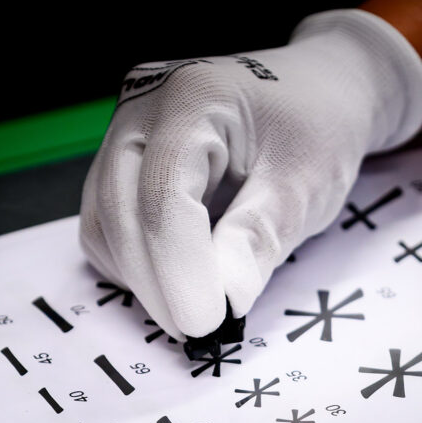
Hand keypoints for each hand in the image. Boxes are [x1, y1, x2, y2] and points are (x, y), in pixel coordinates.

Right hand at [79, 9, 421, 339]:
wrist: (317, 91)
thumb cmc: (319, 128)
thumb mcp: (308, 184)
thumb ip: (260, 238)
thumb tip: (224, 302)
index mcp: (193, 96)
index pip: (164, 195)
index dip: (179, 270)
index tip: (207, 324)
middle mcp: (143, 104)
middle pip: (119, 209)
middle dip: (156, 283)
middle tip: (201, 331)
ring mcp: (123, 129)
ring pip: (102, 221)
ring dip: (141, 278)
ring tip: (195, 305)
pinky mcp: (119, 158)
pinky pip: (106, 223)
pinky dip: (136, 263)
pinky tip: (178, 277)